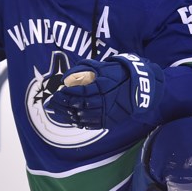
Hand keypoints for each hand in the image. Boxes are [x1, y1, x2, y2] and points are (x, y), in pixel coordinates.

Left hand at [44, 54, 164, 129]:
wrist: (139, 87)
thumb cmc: (117, 73)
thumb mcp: (102, 67)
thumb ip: (83, 70)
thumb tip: (66, 78)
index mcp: (103, 85)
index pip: (81, 91)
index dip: (68, 92)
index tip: (58, 90)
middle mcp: (105, 100)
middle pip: (79, 104)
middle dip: (64, 103)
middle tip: (52, 101)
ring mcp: (107, 112)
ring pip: (83, 116)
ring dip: (68, 113)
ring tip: (57, 110)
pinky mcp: (109, 121)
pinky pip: (91, 124)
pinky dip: (79, 122)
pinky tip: (71, 118)